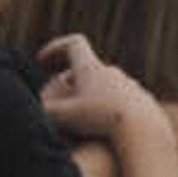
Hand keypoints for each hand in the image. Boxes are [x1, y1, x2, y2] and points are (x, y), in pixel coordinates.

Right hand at [36, 33, 153, 141]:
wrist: (143, 132)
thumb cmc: (100, 122)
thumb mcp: (65, 117)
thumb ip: (45, 111)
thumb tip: (32, 109)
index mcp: (91, 68)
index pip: (73, 44)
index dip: (56, 48)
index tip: (43, 62)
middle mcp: (113, 73)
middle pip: (90, 65)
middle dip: (72, 75)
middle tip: (59, 87)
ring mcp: (131, 87)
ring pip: (108, 84)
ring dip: (93, 93)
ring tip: (83, 111)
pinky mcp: (145, 104)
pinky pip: (124, 101)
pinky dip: (111, 108)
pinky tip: (106, 125)